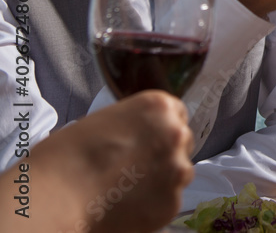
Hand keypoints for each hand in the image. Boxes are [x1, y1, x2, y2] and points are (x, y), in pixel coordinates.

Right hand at [23, 91, 192, 232]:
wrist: (56, 196)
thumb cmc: (66, 156)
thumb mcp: (104, 121)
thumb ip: (134, 124)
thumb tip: (141, 135)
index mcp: (159, 106)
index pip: (176, 114)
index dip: (160, 129)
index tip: (148, 140)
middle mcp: (175, 134)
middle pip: (182, 142)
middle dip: (164, 153)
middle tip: (136, 167)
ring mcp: (177, 168)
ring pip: (180, 173)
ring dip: (162, 178)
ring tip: (128, 188)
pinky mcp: (172, 202)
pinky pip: (169, 201)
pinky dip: (153, 204)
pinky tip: (127, 204)